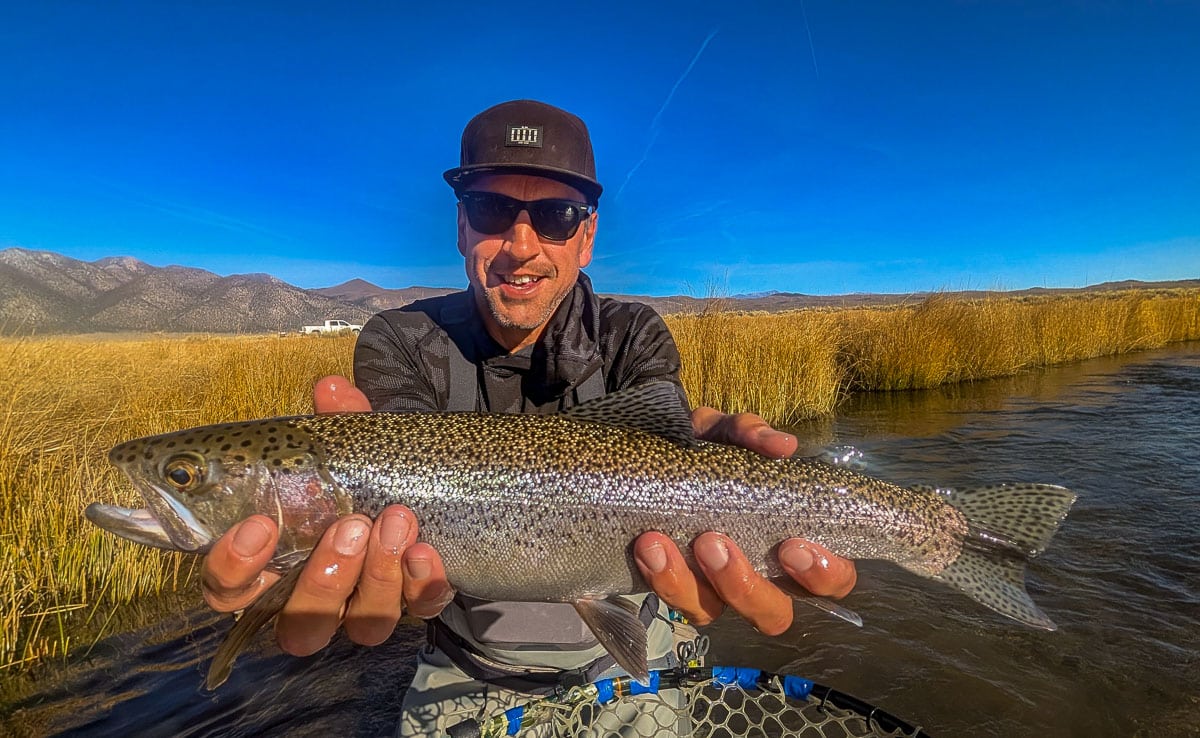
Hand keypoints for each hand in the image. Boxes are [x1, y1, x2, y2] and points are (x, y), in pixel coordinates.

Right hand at [199, 375, 453, 655]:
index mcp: (275, 566)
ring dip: (379, 574)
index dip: (234, 569)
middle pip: (301, 625)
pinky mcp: (414, 606)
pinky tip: (428, 551)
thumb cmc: (364, 475)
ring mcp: (365, 609)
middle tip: (351, 524)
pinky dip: (424, 585)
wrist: (429, 490)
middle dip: (327, 576)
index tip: (257, 526)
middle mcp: (314, 600)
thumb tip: (331, 387)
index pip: (228, 592)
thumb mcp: (350, 448)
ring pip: (360, 625)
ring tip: (397, 520)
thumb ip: (339, 424)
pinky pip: (419, 611)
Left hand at [631, 407, 857, 634]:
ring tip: (664, 541)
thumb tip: (783, 446)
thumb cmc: (705, 451)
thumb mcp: (723, 433)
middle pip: (774, 615)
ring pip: (713, 612)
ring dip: (690, 582)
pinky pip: (673, 599)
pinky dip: (661, 576)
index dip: (822, 575)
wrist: (648, 456)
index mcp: (793, 543)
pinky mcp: (675, 589)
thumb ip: (749, 433)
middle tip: (717, 544)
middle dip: (747, 587)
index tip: (793, 546)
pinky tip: (647, 545)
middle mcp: (760, 575)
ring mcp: (714, 589)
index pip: (832, 579)